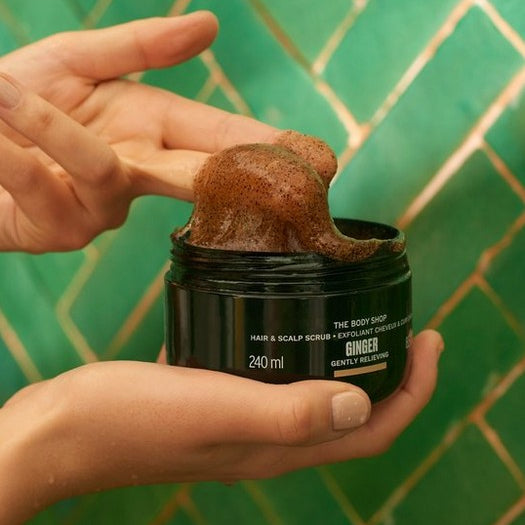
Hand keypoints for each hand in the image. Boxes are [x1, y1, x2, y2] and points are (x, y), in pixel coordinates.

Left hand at [0, 13, 276, 252]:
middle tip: (287, 182)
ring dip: (54, 129)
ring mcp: (105, 206)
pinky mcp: (65, 230)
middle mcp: (139, 170)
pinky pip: (45, 188)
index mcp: (150, 127)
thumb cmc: (19, 100)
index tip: (312, 155)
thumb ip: (141, 47)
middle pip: (197, 175)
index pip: (218, 135)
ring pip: (106, 173)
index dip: (263, 144)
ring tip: (3, 92)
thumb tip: (212, 26)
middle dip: (240, 177)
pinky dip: (14, 155)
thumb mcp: (77, 61)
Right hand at [0, 330, 442, 523]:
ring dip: (343, 362)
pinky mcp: (214, 396)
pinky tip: (286, 318)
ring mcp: (240, 418)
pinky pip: (273, 375)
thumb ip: (285, 412)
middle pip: (350, 413)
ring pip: (313, 393)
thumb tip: (360, 404)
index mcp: (275, 447)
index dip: (411, 392)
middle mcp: (266, 437)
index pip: (369, 431)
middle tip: (401, 327)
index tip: (429, 340)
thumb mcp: (213, 409)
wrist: (63, 428)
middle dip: (388, 375)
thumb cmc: (130, 419)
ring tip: (354, 319)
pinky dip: (295, 351)